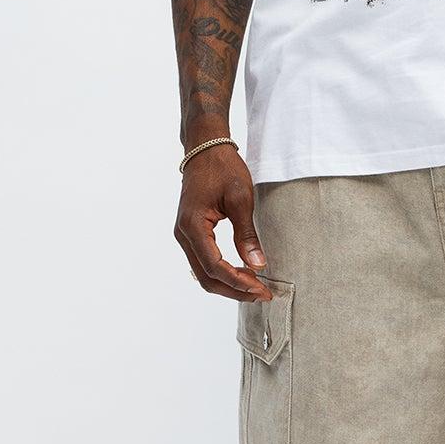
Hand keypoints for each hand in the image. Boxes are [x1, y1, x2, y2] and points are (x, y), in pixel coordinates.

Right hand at [174, 145, 270, 300]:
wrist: (205, 148)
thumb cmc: (222, 168)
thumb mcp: (240, 199)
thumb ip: (247, 234)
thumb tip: (258, 265)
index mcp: (193, 226)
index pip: (214, 266)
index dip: (239, 282)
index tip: (261, 289)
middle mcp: (183, 234)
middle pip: (205, 277)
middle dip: (234, 290)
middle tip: (261, 295)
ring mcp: (184, 234)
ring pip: (202, 273)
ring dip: (228, 284)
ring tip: (254, 287)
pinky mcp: (190, 233)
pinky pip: (203, 261)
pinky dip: (221, 272)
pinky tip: (242, 273)